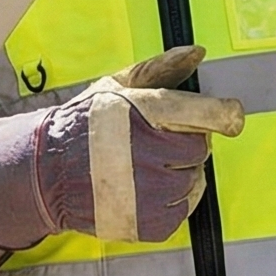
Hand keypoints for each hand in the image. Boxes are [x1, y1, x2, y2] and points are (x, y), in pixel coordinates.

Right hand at [0, 46, 246, 249]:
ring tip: (145, 166)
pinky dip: (169, 200)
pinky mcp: (149, 223)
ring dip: (178, 172)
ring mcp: (151, 193)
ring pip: (193, 180)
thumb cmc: (84, 125)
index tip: (229, 117)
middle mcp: (152, 154)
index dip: (226, 115)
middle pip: (201, 148)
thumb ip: (161, 68)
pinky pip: (181, 209)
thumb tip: (198, 52)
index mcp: (149, 114)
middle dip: (185, 143)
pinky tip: (144, 189)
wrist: (46, 173)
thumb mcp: (117, 86)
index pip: (213, 116)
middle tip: (156, 142)